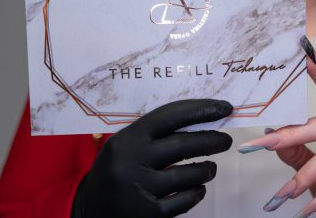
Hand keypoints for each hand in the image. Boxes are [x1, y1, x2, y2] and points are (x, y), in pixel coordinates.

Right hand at [72, 99, 232, 217]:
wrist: (89, 209)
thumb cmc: (117, 169)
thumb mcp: (127, 145)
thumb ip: (156, 134)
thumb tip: (202, 120)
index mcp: (127, 138)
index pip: (171, 116)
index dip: (201, 110)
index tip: (224, 108)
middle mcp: (131, 161)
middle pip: (183, 145)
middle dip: (211, 140)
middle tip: (225, 141)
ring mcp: (138, 189)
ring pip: (187, 175)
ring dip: (206, 170)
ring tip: (210, 168)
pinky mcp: (147, 214)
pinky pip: (183, 201)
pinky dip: (195, 193)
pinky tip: (198, 189)